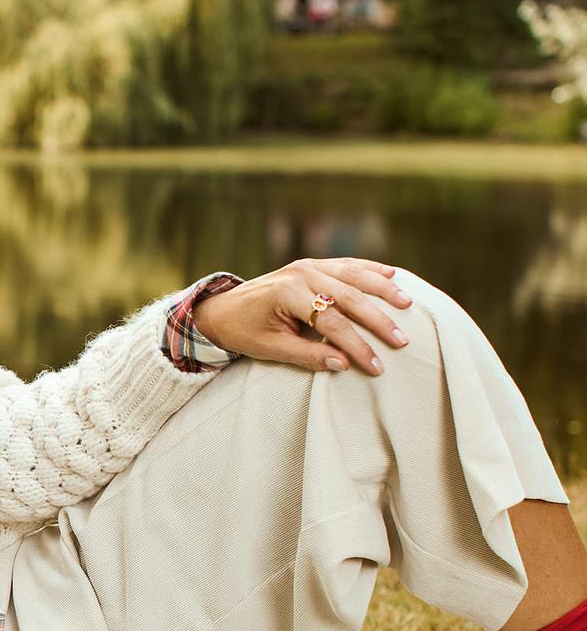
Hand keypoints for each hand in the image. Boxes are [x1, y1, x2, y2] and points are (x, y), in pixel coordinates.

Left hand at [192, 258, 412, 376]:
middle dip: (378, 320)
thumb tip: (344, 365)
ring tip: (407, 304)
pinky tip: (392, 275)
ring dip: (382, 289)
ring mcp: (308, 265)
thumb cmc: (245, 332)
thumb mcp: (271, 350)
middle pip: (349, 297)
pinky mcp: (312, 264)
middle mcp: (301, 273)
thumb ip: (308, 356)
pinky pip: (347, 264)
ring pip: (353, 275)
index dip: (356, 345)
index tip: (376, 366)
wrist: (223, 309)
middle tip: (402, 341)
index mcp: (288, 293)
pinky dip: (370, 269)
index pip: (332, 322)